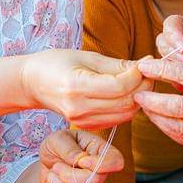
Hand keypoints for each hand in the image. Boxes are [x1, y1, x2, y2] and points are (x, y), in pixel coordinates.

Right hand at [20, 50, 146, 128]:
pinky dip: (128, 106)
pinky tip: (129, 92)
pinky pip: (117, 119)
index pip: (120, 87)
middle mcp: (79, 108)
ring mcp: (82, 121)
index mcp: (76, 86)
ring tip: (140, 80)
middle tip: (149, 71)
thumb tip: (145, 65)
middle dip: (144, 86)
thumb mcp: (86, 56)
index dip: (138, 75)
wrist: (32, 83)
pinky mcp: (86, 126)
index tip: (147, 62)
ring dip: (139, 97)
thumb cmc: (56, 63)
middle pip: (126, 103)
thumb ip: (117, 65)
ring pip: (125, 114)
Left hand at [38, 129, 124, 182]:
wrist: (45, 161)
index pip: (116, 161)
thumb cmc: (56, 145)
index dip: (100, 164)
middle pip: (96, 182)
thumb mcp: (58, 138)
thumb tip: (80, 160)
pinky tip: (54, 181)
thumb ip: (69, 149)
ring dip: (59, 182)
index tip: (82, 160)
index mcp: (100, 150)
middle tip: (57, 166)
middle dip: (71, 175)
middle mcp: (100, 171)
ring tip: (55, 170)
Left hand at [133, 58, 182, 159]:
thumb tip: (174, 80)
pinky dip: (174, 133)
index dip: (161, 70)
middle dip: (152, 101)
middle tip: (137, 94)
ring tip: (147, 110)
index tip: (144, 66)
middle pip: (175, 106)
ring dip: (159, 119)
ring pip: (179, 127)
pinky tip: (166, 125)